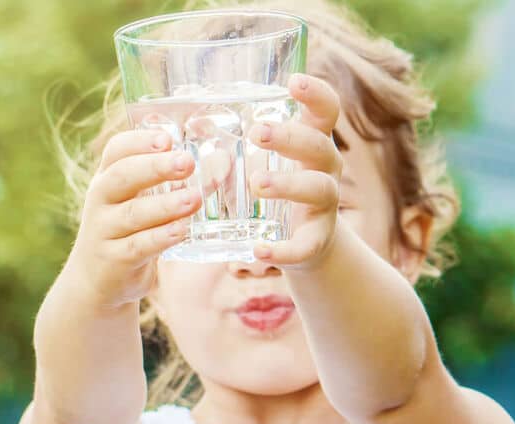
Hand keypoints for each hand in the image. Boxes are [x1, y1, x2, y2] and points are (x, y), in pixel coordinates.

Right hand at [64, 130, 200, 307]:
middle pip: (122, 176)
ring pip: (133, 214)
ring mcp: (104, 231)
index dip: (140, 141)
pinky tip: (181, 230)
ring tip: (195, 198)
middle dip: (155, 167)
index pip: (117, 150)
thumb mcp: (143, 203)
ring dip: (165, 205)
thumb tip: (222, 162)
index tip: (168, 138)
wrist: (96, 282)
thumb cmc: (128, 233)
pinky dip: (160, 237)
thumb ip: (176, 184)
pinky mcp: (114, 260)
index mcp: (107, 178)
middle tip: (187, 162)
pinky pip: (138, 246)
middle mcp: (100, 201)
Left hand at [248, 73, 343, 270]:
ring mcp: (324, 204)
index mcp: (311, 142)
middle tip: (256, 133)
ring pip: (318, 189)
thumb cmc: (275, 190)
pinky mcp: (317, 240)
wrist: (302, 243)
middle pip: (319, 145)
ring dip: (289, 184)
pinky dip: (283, 249)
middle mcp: (325, 168)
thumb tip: (190, 121)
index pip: (325, 111)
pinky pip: (306, 244)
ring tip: (257, 183)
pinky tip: (259, 250)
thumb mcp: (260, 163)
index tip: (293, 82)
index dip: (315, 94)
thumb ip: (232, 145)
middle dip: (289, 137)